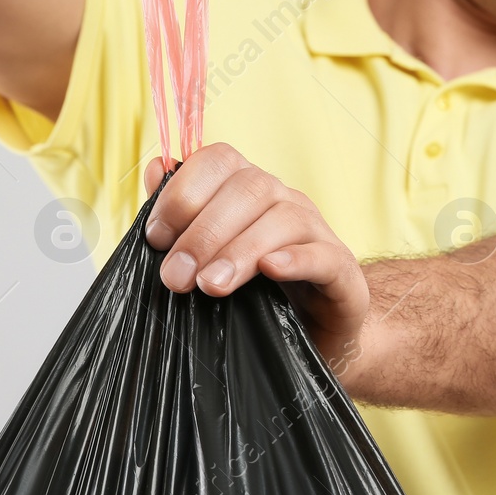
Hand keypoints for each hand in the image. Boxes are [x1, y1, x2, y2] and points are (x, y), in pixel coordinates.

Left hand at [142, 143, 369, 374]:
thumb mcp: (213, 256)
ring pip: (283, 218)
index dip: (184, 191)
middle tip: (175, 276)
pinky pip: (323, 254)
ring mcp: (318, 232)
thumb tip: (154, 171)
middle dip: (203, 231)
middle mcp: (286, 200)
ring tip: (210, 285)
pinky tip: (271, 270)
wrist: (318, 334)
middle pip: (249, 188)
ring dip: (240, 250)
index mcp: (251, 190)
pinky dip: (296, 258)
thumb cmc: (259, 293)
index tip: (156, 237)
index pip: (220, 160)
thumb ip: (184, 217)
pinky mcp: (341, 270)